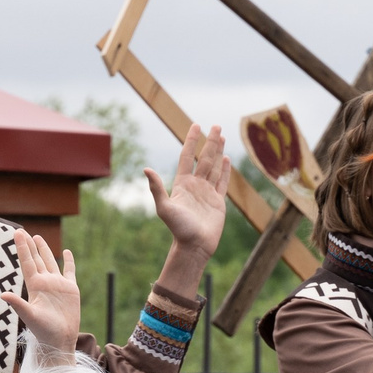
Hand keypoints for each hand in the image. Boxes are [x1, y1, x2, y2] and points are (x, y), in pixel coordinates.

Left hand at [0, 229, 81, 353]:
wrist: (60, 340)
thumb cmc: (43, 331)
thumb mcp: (30, 316)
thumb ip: (18, 304)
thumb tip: (3, 295)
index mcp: (35, 286)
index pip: (27, 262)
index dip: (22, 248)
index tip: (17, 233)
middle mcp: (45, 283)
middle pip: (36, 259)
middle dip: (29, 246)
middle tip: (23, 231)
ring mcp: (58, 285)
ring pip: (50, 262)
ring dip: (44, 250)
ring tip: (38, 237)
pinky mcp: (70, 289)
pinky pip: (69, 271)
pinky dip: (69, 261)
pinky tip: (66, 252)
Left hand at [147, 125, 230, 253]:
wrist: (194, 246)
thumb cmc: (178, 229)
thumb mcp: (165, 208)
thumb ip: (157, 188)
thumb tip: (146, 168)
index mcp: (182, 184)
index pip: (187, 156)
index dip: (191, 141)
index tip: (196, 126)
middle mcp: (195, 185)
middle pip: (203, 158)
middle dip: (209, 141)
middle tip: (216, 125)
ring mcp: (207, 192)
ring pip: (214, 167)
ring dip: (217, 151)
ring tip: (222, 136)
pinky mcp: (218, 201)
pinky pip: (222, 182)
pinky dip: (225, 170)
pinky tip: (226, 159)